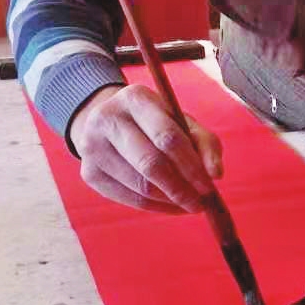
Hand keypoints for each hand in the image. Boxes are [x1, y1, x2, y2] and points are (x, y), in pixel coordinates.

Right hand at [69, 84, 223, 214]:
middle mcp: (108, 119)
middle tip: (199, 203)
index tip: (209, 185)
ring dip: (169, 200)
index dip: (190, 165)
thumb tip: (215, 174)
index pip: (167, 137)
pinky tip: (170, 205)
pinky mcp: (88, 173)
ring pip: (139, 185)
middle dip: (180, 188)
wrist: (108, 121)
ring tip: (188, 203)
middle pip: (150, 163)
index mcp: (135, 98)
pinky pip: (127, 198)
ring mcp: (92, 147)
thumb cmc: (155, 122)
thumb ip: (205, 143)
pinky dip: (154, 207)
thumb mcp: (181, 120)